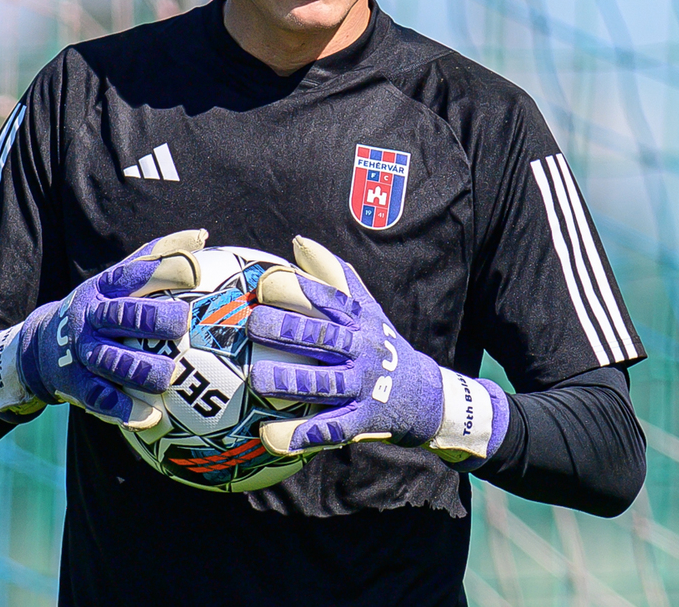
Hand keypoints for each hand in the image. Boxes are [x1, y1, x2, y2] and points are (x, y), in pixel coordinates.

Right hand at [0, 229, 205, 428]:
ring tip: (168, 377)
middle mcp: (93, 316)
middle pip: (122, 316)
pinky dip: (122, 408)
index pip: (134, 273)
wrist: (43, 344)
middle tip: (182, 325)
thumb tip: (202, 235)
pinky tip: (149, 416)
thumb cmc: (101, 308)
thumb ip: (157, 258)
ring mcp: (83, 351)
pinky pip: (100, 398)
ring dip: (141, 370)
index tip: (196, 272)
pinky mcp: (77, 383)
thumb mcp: (118, 278)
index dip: (164, 270)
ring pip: (111, 360)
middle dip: (153, 319)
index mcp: (106, 287)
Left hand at [247, 237, 508, 463]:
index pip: (331, 300)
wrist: (425, 397)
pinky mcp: (361, 421)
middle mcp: (361, 351)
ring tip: (258, 379)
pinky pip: (330, 429)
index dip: (300, 291)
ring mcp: (362, 387)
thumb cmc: (381, 346)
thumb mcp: (367, 310)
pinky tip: (270, 436)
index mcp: (359, 322)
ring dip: (292, 381)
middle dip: (289, 330)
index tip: (265, 285)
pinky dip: (302, 434)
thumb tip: (299, 243)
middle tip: (253, 325)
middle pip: (325, 338)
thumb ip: (335, 278)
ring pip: (325, 384)